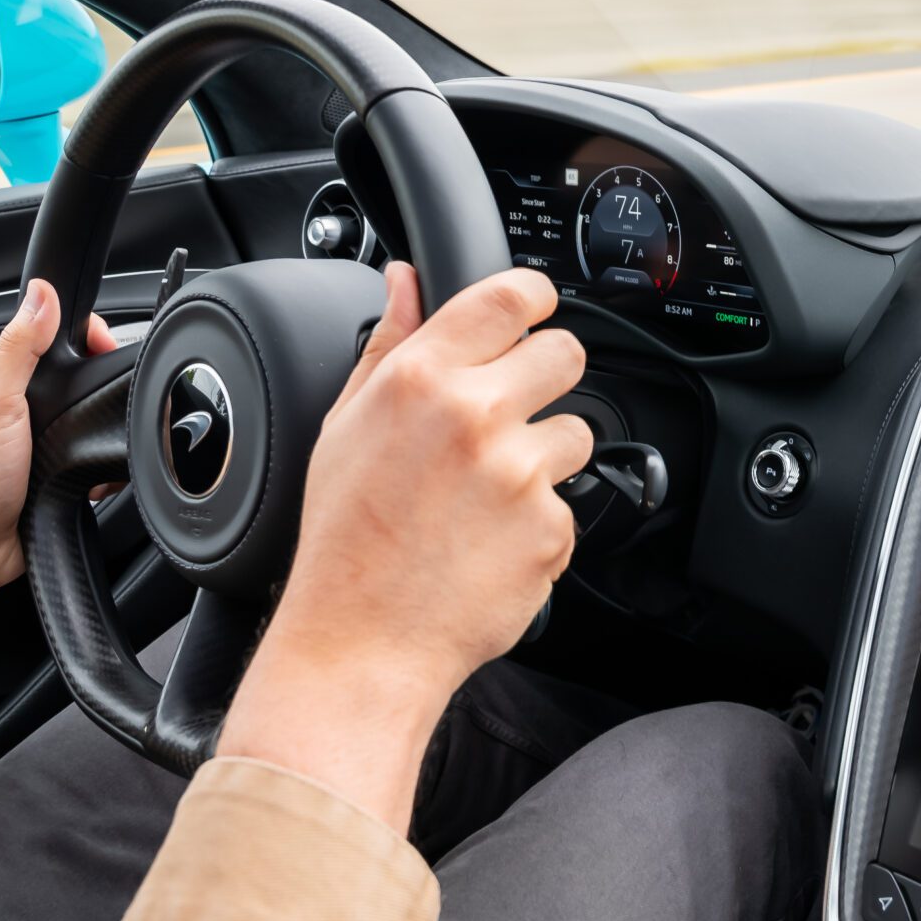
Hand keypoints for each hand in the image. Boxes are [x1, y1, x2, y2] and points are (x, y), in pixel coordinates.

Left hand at [0, 278, 115, 643]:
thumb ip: (20, 345)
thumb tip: (41, 292)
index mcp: (1, 376)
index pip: (52, 333)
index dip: (85, 333)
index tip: (104, 346)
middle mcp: (19, 405)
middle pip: (78, 374)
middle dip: (101, 383)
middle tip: (110, 395)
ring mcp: (39, 440)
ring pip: (90, 416)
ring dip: (102, 428)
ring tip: (103, 436)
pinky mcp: (57, 472)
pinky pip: (95, 456)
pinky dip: (103, 464)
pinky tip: (96, 473)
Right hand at [217, 263, 591, 826]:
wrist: (361, 641)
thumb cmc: (345, 539)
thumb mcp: (345, 426)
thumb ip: (388, 343)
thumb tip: (405, 278)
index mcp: (420, 378)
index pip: (510, 296)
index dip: (533, 297)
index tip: (535, 310)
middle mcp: (475, 415)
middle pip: (565, 354)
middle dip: (545, 378)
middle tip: (509, 416)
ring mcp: (519, 473)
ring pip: (576, 432)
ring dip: (545, 456)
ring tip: (488, 494)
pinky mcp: (551, 529)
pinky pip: (567, 505)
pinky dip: (538, 523)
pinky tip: (489, 542)